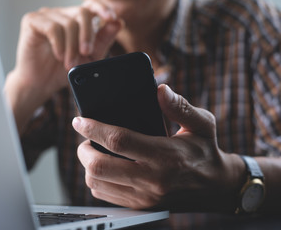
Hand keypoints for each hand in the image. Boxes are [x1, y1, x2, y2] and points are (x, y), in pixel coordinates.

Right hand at [4, 0, 122, 132]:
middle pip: (82, 13)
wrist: (40, 84)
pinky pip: (52, 27)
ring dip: (72, 47)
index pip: (91, 5)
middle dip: (88, 35)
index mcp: (75, 20)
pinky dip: (59, 44)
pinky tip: (58, 55)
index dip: (103, 9)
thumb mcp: (89, 57)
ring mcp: (46, 15)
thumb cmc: (62, 69)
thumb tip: (118, 23)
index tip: (112, 19)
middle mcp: (61, 14)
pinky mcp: (32, 21)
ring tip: (69, 63)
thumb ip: (104, 40)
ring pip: (68, 23)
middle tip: (86, 53)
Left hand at [73, 84, 244, 211]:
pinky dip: (96, 179)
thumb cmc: (206, 152)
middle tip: (85, 138)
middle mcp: (152, 179)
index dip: (94, 128)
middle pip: (100, 166)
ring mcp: (144, 196)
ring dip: (87, 165)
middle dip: (83, 150)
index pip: (119, 140)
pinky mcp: (140, 206)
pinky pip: (104, 195)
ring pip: (97, 182)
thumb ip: (180, 106)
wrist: (216, 188)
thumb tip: (160, 90)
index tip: (79, 120)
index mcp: (166, 156)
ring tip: (93, 151)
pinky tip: (104, 167)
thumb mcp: (202, 124)